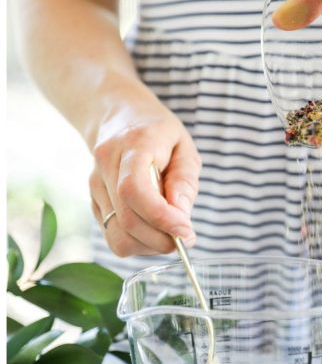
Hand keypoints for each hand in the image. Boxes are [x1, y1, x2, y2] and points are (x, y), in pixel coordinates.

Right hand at [90, 97, 199, 256]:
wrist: (119, 118)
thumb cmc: (160, 135)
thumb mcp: (185, 148)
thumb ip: (184, 182)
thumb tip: (180, 219)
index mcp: (133, 145)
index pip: (134, 190)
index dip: (161, 217)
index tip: (186, 232)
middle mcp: (106, 165)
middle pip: (127, 219)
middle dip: (161, 239)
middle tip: (185, 239)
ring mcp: (95, 184)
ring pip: (117, 234)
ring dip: (149, 245)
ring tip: (170, 233)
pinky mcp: (93, 201)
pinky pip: (113, 235)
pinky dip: (138, 242)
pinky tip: (153, 228)